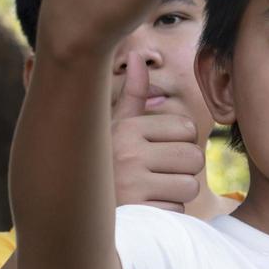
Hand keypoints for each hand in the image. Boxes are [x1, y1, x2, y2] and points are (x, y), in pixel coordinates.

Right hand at [112, 52, 204, 211]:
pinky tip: (147, 207)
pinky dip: (168, 212)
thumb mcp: (113, 126)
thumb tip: (138, 56)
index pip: (187, 129)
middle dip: (183, 169)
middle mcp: (128, 153)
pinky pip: (178, 210)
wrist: (74, 205)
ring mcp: (132, 185)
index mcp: (127, 128)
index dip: (181, 142)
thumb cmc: (104, 162)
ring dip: (177, 192)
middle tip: (159, 174)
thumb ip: (132, 95)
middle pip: (194, 158)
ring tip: (153, 190)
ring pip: (190, 185)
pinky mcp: (138, 213)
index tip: (159, 151)